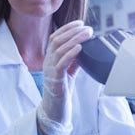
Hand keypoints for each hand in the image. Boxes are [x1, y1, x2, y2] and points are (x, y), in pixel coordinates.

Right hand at [37, 20, 92, 134]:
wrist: (54, 112)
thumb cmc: (61, 92)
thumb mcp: (68, 73)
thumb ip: (74, 62)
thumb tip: (84, 50)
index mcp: (50, 59)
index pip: (55, 38)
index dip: (67, 28)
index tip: (80, 23)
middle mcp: (47, 62)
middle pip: (57, 40)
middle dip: (72, 31)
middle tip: (87, 27)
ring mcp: (50, 71)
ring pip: (60, 49)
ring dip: (75, 39)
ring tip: (87, 34)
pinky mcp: (55, 80)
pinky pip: (61, 63)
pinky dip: (71, 53)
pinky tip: (79, 48)